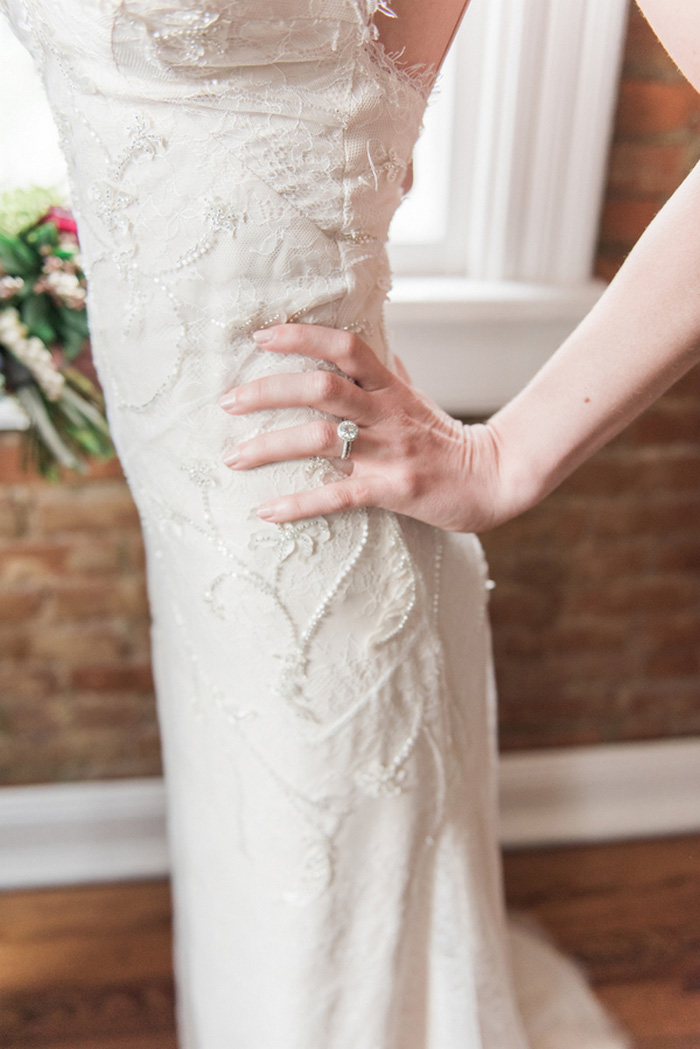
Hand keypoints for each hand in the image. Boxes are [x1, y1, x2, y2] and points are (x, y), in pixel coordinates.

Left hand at [217, 324, 520, 531]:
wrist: (494, 480)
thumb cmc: (447, 440)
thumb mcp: (417, 399)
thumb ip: (390, 374)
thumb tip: (374, 349)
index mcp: (390, 388)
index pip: (345, 346)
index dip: (302, 336)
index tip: (261, 336)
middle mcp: (386, 414)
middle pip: (321, 388)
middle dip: (268, 392)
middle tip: (228, 402)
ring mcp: (388, 453)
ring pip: (320, 440)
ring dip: (269, 447)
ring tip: (233, 457)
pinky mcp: (391, 492)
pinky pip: (337, 497)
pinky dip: (298, 504)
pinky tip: (267, 512)